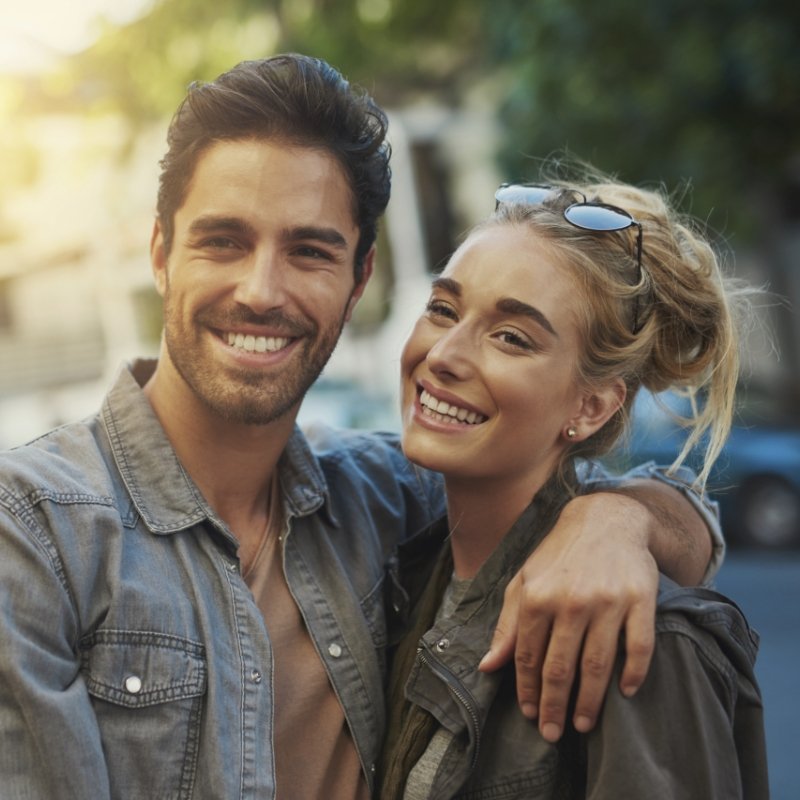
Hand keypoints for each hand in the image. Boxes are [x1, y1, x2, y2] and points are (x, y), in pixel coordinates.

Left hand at [478, 492, 658, 741]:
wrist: (606, 519)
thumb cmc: (558, 555)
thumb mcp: (524, 581)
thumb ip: (507, 625)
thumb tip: (488, 667)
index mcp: (538, 596)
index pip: (529, 656)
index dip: (527, 689)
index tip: (529, 714)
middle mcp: (571, 600)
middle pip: (561, 667)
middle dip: (554, 706)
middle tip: (552, 733)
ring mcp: (608, 601)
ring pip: (597, 664)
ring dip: (589, 701)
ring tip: (583, 724)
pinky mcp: (640, 600)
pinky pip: (639, 646)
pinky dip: (633, 673)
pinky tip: (625, 693)